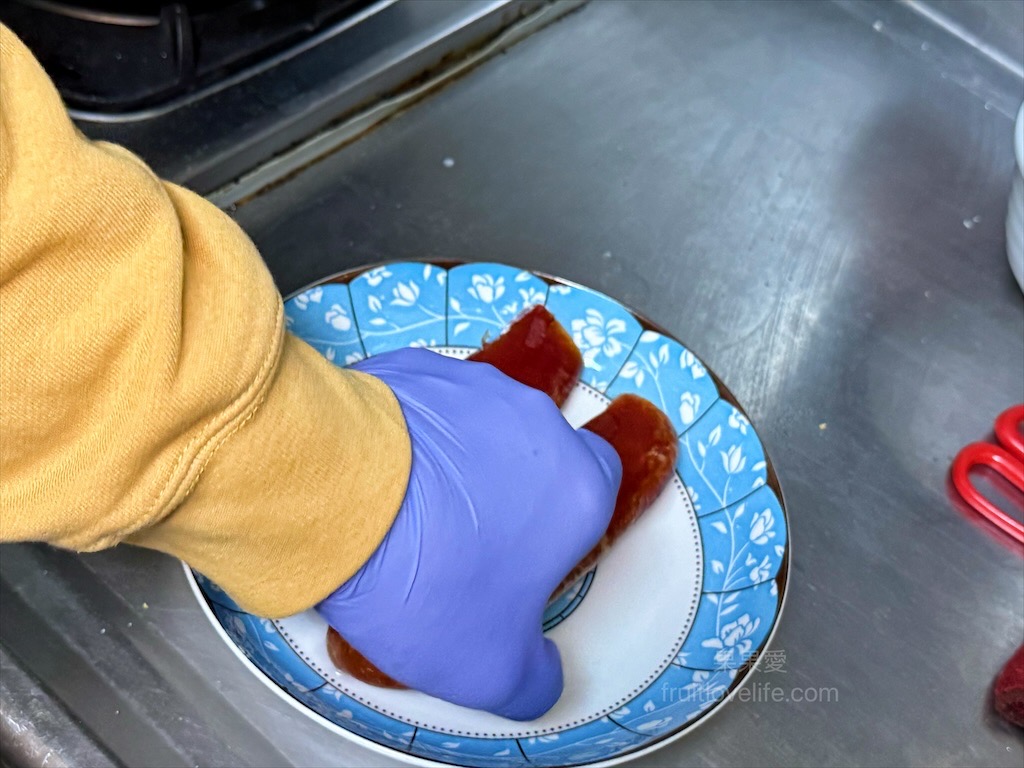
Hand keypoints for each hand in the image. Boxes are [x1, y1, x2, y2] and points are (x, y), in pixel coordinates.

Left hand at [316, 348, 620, 719]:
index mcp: (578, 488)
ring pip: (483, 423)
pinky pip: (427, 402)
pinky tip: (378, 471)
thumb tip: (538, 677)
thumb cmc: (425, 576)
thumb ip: (534, 680)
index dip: (564, 523)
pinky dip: (411, 431)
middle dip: (512, 489)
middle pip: (540, 456)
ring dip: (460, 457)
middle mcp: (538, 425)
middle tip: (466, 536)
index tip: (527, 551)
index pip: (601, 488)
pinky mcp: (419, 368)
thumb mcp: (490, 670)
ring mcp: (477, 388)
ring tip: (411, 505)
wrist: (337, 498)